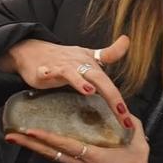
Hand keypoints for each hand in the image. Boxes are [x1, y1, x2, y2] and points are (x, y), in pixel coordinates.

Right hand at [0, 35, 133, 112]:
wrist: (33, 50)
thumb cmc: (62, 57)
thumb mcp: (88, 55)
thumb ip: (109, 53)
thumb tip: (127, 40)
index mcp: (91, 65)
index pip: (109, 84)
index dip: (120, 101)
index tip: (129, 121)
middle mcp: (80, 64)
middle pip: (99, 79)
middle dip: (112, 98)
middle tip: (122, 116)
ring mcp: (62, 66)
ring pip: (73, 73)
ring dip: (80, 81)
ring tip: (89, 91)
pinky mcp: (44, 69)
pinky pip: (45, 71)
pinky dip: (46, 72)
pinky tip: (45, 75)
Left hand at [7, 118, 150, 162]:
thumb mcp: (140, 148)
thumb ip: (133, 127)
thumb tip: (124, 111)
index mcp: (93, 158)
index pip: (66, 146)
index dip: (48, 138)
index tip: (30, 131)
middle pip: (50, 153)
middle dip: (29, 144)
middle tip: (9, 135)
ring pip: (52, 156)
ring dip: (34, 147)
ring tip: (16, 137)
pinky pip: (59, 159)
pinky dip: (47, 150)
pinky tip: (37, 144)